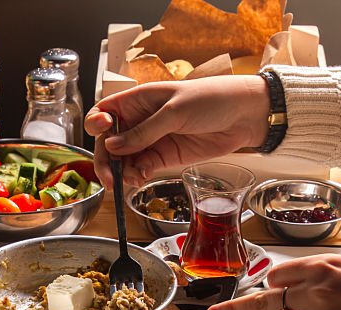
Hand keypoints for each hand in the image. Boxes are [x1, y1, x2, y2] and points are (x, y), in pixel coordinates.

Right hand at [85, 76, 268, 186]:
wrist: (243, 116)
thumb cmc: (211, 99)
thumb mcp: (174, 111)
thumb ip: (144, 131)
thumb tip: (113, 146)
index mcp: (138, 100)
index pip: (105, 112)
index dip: (97, 124)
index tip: (102, 135)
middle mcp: (139, 121)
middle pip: (109, 142)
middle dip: (106, 160)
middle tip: (110, 177)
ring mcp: (151, 141)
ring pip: (123, 160)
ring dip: (121, 172)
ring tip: (129, 180)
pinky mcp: (163, 158)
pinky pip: (141, 169)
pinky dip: (137, 176)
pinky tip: (140, 179)